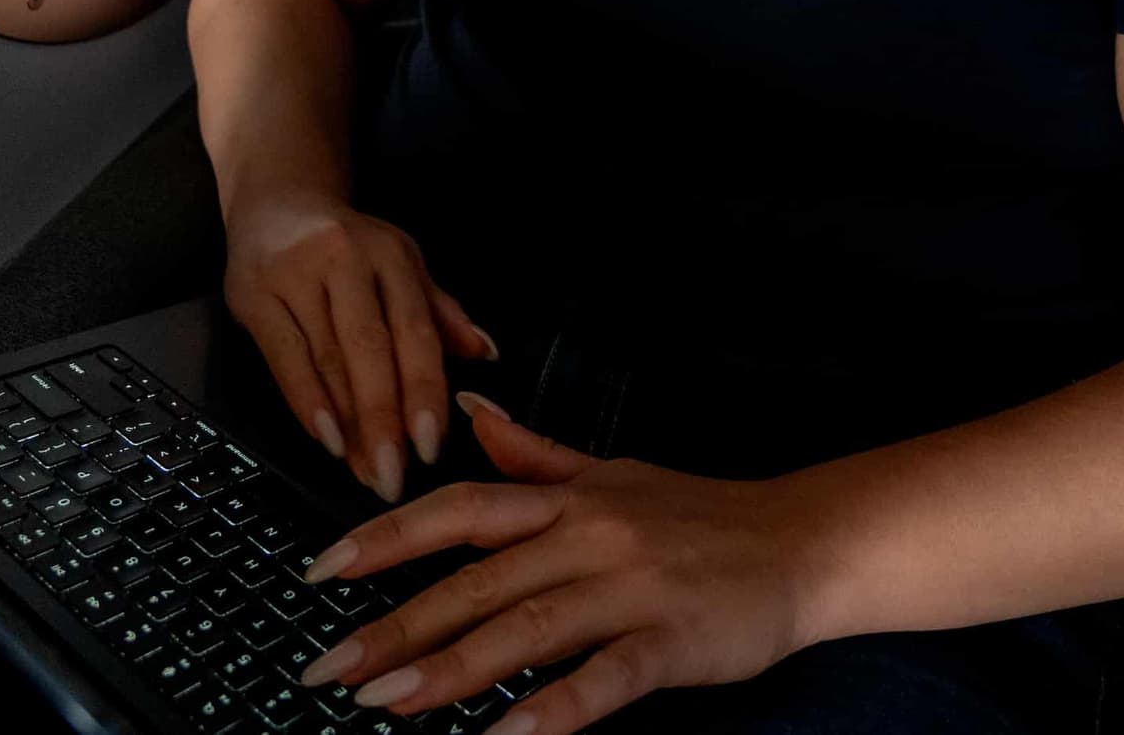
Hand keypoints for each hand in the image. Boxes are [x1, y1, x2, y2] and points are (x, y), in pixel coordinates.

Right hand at [223, 188, 500, 503]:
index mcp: (391, 254)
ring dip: (347, 424)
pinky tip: (325, 440)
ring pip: (327, 360)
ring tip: (363, 471)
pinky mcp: (253, 293)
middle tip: (393, 477)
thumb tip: (486, 353)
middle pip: (369, 350)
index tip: (431, 446)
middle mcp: (345, 259)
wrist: (276, 200)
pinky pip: (283, 359)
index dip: (424, 390)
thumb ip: (440, 313)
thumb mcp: (401, 264)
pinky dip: (306, 403)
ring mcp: (294, 274)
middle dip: (384, 420)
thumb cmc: (348, 245)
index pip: (414, 331)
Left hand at [288, 395, 833, 734]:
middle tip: (332, 666)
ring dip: (450, 668)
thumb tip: (471, 417)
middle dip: (397, 625)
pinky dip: (552, 710)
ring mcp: (629, 588)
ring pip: (525, 628)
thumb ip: (534, 455)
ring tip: (386, 705)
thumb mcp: (610, 473)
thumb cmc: (699, 512)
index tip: (325, 569)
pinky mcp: (671, 641)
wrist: (798, 541)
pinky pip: (603, 678)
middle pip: (476, 579)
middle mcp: (587, 536)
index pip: (460, 508)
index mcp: (567, 498)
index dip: (388, 537)